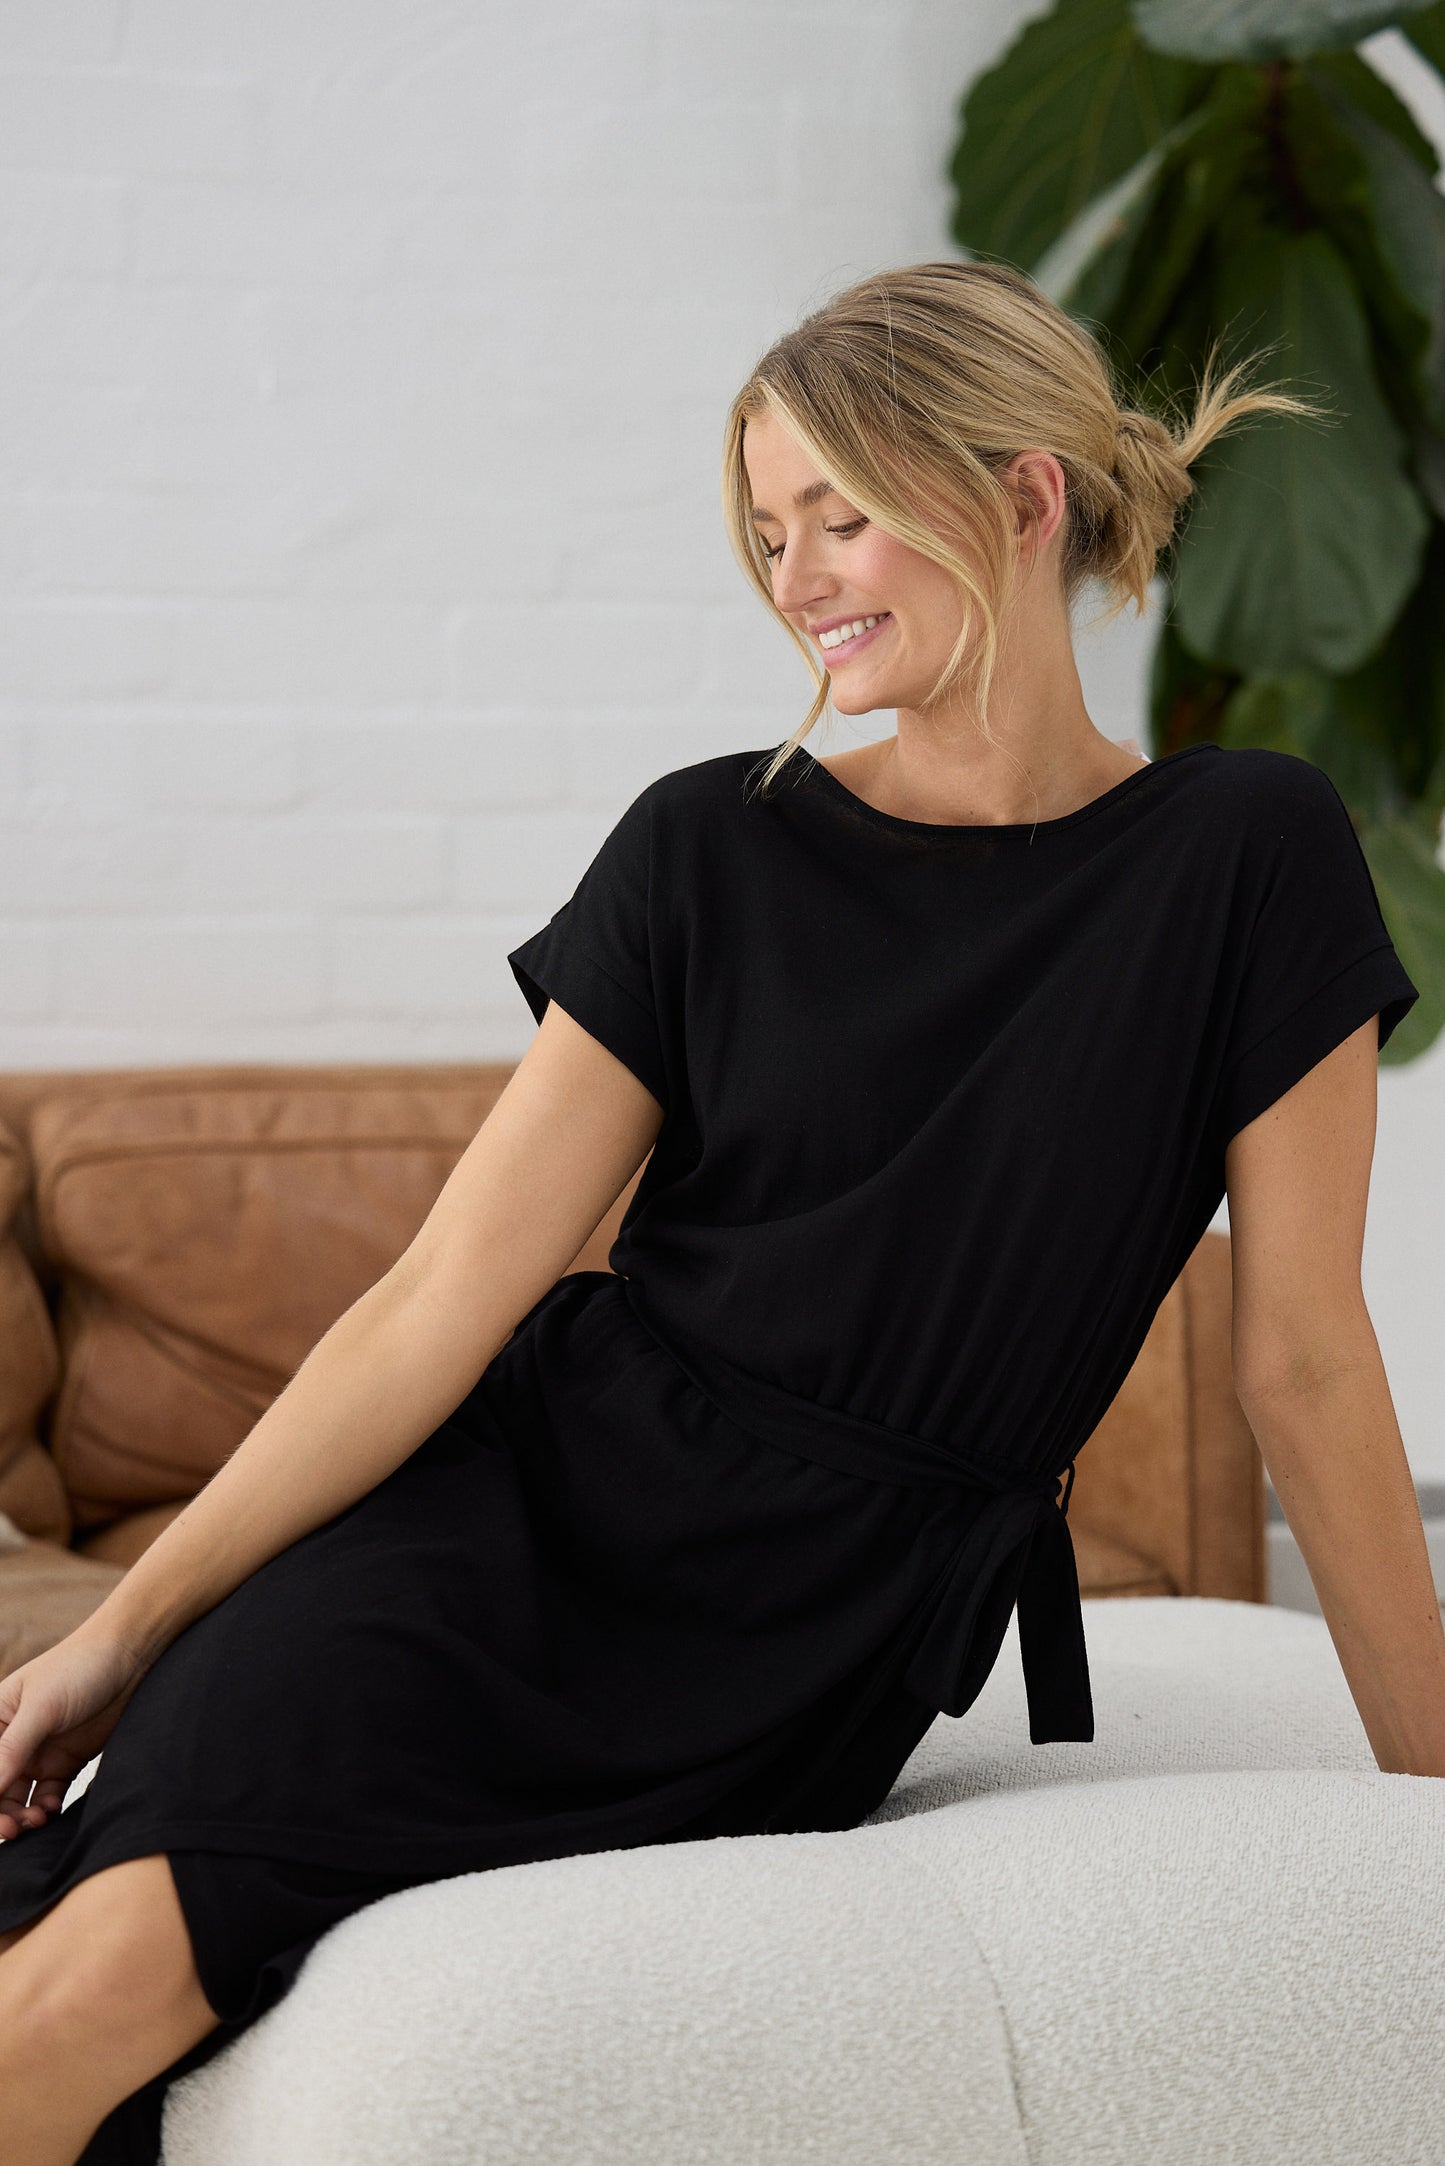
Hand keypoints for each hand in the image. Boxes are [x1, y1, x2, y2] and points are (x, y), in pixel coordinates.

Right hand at [0, 1634, 150, 1838]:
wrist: (131, 1656)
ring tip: (38, 1819)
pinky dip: (46, 1806)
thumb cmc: (79, 1667)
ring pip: (20, 1797)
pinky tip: (53, 1808)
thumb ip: (11, 1749)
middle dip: (1, 1813)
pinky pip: (48, 1794)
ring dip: (22, 1814)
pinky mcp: (68, 1761)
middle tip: (15, 1829)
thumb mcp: (41, 1707)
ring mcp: (40, 1752)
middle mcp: (13, 1739)